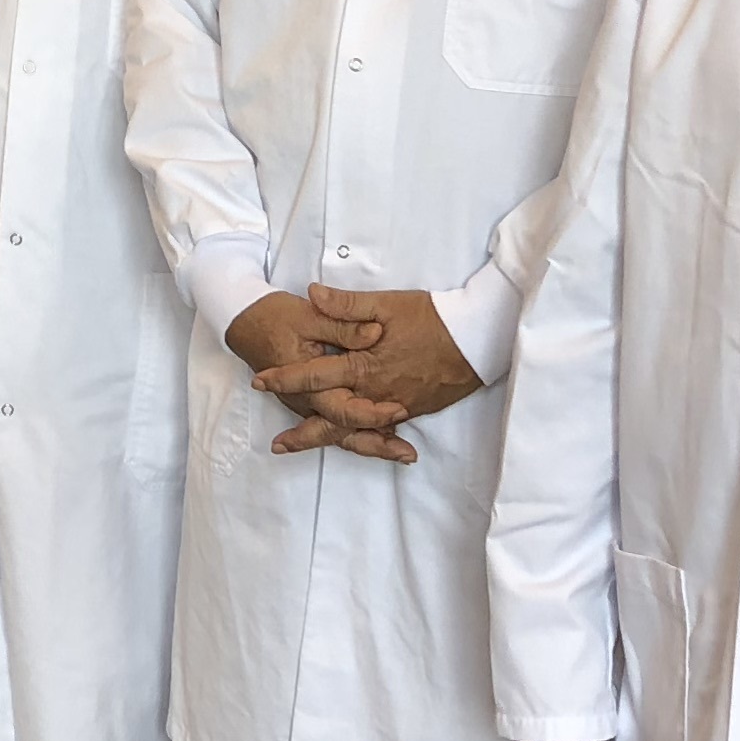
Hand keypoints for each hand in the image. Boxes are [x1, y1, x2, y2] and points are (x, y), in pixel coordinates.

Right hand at [223, 289, 415, 459]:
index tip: (400, 409)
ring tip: (404, 455)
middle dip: (377, 444)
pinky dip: (360, 433)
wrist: (244, 321)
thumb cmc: (275, 317)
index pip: (342, 408)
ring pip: (341, 433)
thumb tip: (375, 332)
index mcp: (306, 384)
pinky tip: (385, 436)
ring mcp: (308, 404)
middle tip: (408, 454)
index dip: (372, 412)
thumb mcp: (309, 315)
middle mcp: (307, 401)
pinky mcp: (311, 400)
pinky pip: (336, 424)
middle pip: (344, 432)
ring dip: (372, 444)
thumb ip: (344, 325)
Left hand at [248, 287, 484, 463]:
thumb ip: (347, 304)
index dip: (287, 378)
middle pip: (332, 417)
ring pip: (356, 428)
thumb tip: (312, 293)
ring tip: (304, 446)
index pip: (316, 375)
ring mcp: (396, 404)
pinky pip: (380, 429)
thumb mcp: (387, 303)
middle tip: (277, 444)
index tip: (261, 381)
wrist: (478, 338)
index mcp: (365, 365)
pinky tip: (351, 440)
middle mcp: (377, 392)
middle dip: (303, 431)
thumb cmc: (432, 318)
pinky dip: (363, 438)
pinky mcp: (413, 409)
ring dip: (329, 437)